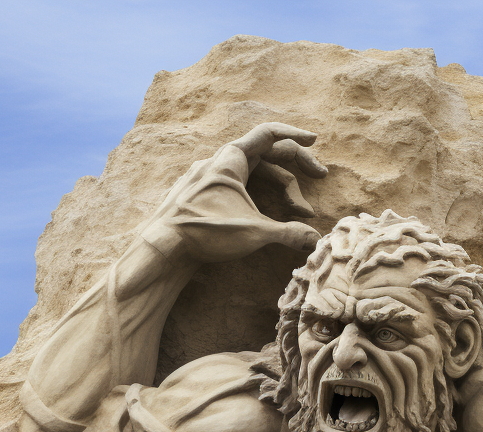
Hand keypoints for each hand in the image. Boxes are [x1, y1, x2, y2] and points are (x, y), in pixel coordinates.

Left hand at [148, 123, 327, 263]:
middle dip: (296, 168)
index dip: (296, 134)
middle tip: (319, 178)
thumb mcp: (253, 232)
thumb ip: (288, 233)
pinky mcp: (200, 194)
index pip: (269, 133)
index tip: (315, 140)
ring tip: (296, 210)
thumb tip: (316, 240)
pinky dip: (258, 194)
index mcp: (231, 159)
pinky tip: (266, 213)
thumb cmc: (205, 232)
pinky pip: (236, 184)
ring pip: (252, 172)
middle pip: (266, 154)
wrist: (162, 247)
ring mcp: (207, 177)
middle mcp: (218, 161)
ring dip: (279, 187)